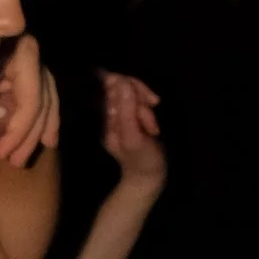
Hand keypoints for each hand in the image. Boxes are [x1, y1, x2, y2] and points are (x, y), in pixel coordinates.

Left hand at [98, 69, 165, 191]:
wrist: (148, 175)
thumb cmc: (141, 159)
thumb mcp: (133, 138)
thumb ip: (127, 111)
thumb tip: (123, 82)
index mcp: (104, 116)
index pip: (111, 84)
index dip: (130, 86)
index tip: (147, 100)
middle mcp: (108, 111)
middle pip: (122, 84)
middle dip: (141, 98)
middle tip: (152, 119)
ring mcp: (119, 113)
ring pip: (133, 92)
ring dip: (146, 108)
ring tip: (153, 128)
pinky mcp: (131, 115)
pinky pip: (139, 102)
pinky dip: (149, 112)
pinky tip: (153, 126)